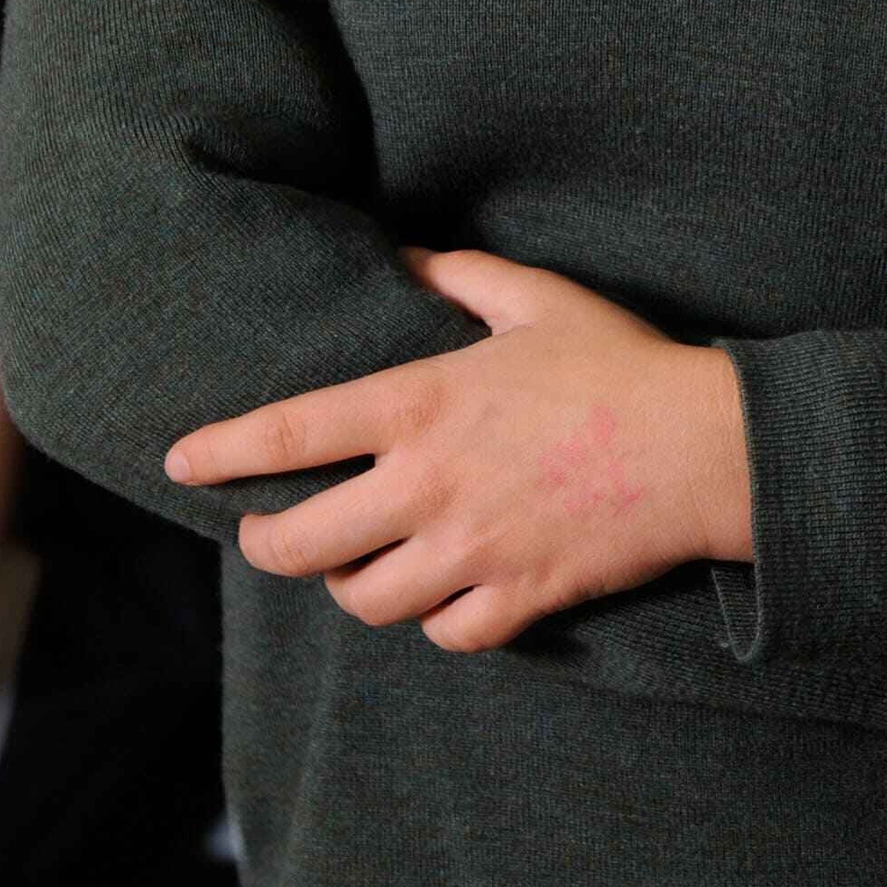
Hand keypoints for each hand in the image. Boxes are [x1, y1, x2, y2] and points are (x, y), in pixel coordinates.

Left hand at [169, 250, 752, 653]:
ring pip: (365, 600)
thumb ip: (460, 276)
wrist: (702, 445)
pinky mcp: (517, 595)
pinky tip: (441, 596)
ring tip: (355, 567)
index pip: (291, 432)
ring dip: (350, 586)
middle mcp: (429, 484)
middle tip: (268, 534)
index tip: (183, 460)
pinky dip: (436, 621)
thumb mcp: (536, 298)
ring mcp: (471, 548)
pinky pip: (446, 632)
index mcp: (422, 404)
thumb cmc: (620, 361)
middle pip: (301, 544)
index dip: (223, 450)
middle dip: (267, 544)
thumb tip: (407, 254)